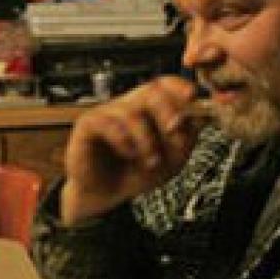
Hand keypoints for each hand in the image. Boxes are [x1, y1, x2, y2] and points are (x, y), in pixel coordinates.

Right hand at [61, 75, 202, 223]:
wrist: (105, 194)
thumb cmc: (135, 173)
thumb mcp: (171, 159)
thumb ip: (184, 139)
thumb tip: (190, 120)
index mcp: (148, 109)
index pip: (164, 84)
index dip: (178, 86)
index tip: (192, 96)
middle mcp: (127, 106)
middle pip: (151, 90)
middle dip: (168, 111)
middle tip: (174, 130)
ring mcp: (106, 113)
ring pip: (132, 112)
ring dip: (147, 140)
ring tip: (150, 161)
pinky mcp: (87, 125)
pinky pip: (107, 124)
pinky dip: (123, 141)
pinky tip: (128, 154)